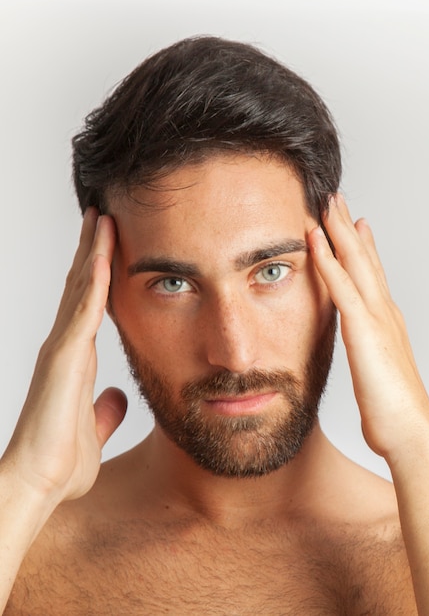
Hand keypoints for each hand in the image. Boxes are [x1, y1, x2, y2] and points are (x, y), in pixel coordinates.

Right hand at [3, 208, 125, 505]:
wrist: (37, 485)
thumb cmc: (60, 462)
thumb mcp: (94, 429)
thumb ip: (105, 411)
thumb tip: (118, 398)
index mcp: (75, 360)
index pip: (88, 307)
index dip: (97, 276)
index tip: (108, 248)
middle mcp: (65, 347)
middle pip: (81, 288)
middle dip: (91, 251)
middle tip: (101, 216)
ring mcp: (61, 349)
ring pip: (80, 289)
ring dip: (92, 253)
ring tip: (101, 218)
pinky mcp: (63, 358)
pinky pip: (82, 311)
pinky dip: (93, 281)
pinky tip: (103, 254)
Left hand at [309, 195, 428, 460]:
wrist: (411, 434)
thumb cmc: (395, 414)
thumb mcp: (380, 377)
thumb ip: (373, 358)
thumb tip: (367, 356)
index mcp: (386, 323)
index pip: (371, 276)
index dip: (362, 247)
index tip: (353, 225)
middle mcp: (384, 312)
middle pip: (365, 259)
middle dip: (349, 227)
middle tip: (338, 199)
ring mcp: (377, 318)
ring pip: (356, 262)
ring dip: (339, 230)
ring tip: (328, 203)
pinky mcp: (364, 331)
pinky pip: (341, 286)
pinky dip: (327, 259)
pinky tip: (315, 238)